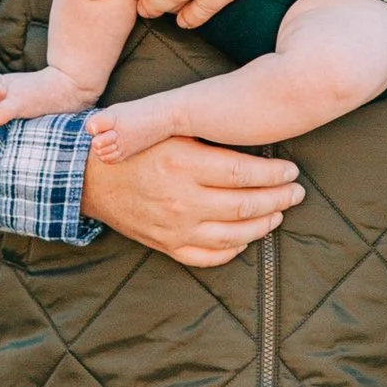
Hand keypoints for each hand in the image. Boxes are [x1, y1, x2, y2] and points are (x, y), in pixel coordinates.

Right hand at [80, 132, 303, 268]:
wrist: (89, 177)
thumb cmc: (133, 146)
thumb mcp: (166, 128)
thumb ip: (205, 134)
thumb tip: (251, 132)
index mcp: (183, 164)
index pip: (243, 174)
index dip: (274, 174)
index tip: (291, 171)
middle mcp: (181, 200)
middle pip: (245, 206)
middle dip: (279, 200)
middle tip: (296, 192)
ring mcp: (174, 228)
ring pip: (233, 236)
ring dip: (263, 226)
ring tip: (278, 214)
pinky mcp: (166, 246)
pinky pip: (208, 258)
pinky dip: (232, 251)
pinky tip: (245, 239)